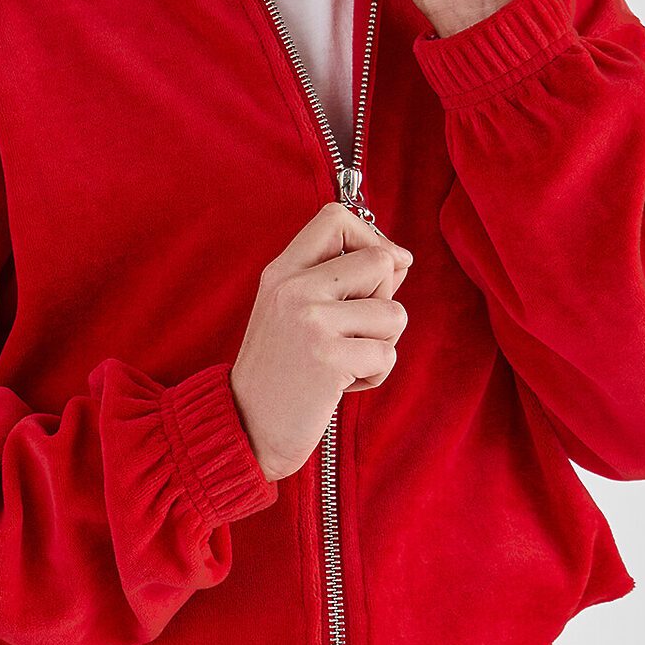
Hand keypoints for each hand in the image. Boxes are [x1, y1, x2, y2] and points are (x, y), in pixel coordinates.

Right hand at [230, 202, 413, 482]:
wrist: (244, 426)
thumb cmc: (279, 371)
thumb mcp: (292, 310)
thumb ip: (337, 280)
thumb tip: (400, 259)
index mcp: (282, 271)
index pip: (336, 219)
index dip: (371, 238)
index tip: (376, 272)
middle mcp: (294, 288)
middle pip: (380, 261)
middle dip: (384, 300)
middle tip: (353, 331)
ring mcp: (311, 322)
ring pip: (394, 313)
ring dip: (381, 344)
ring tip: (345, 361)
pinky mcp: (329, 358)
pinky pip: (387, 355)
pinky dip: (374, 374)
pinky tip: (342, 384)